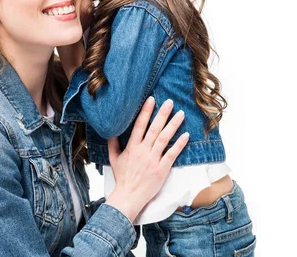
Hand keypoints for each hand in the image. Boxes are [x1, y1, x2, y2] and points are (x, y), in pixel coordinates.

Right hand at [104, 97, 187, 221]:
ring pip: (164, 138)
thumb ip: (113, 144)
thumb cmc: (122, 178)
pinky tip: (186, 135)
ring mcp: (153, 160)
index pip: (139, 125)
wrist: (128, 196)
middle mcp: (143, 151)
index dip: (146, 111)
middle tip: (170, 102)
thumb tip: (110, 131)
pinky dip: (179, 144)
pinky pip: (172, 154)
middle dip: (162, 114)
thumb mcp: (114, 159)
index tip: (151, 100)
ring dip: (173, 125)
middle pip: (154, 128)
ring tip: (181, 114)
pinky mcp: (162, 169)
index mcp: (132, 147)